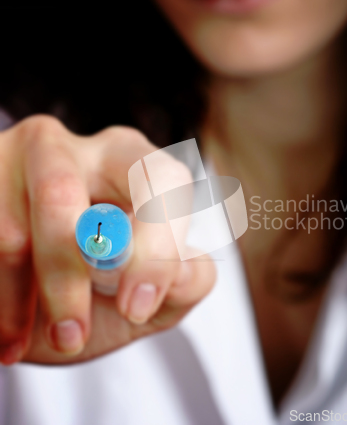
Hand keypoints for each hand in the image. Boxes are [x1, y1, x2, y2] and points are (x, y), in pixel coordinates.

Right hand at [0, 115, 215, 364]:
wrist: (42, 309)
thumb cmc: (107, 293)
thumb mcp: (154, 298)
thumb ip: (184, 284)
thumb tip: (182, 270)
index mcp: (139, 167)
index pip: (160, 179)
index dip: (153, 243)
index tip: (136, 307)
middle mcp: (84, 151)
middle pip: (64, 192)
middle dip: (66, 271)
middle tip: (72, 334)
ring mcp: (25, 159)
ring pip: (16, 230)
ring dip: (30, 298)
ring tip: (52, 339)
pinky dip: (2, 300)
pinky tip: (12, 336)